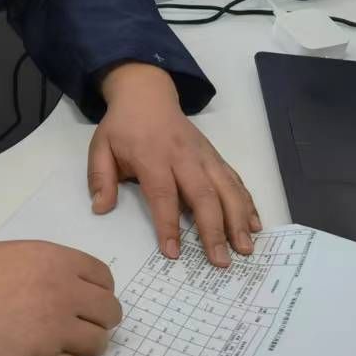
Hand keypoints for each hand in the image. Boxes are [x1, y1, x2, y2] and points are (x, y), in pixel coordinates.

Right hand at [0, 241, 121, 355]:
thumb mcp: (24, 252)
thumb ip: (59, 268)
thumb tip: (88, 292)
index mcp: (59, 262)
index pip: (106, 281)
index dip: (97, 292)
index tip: (85, 300)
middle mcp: (63, 294)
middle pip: (110, 314)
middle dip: (97, 318)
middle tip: (75, 323)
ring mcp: (52, 331)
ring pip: (98, 344)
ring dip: (83, 343)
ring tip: (58, 339)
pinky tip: (41, 351)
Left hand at [88, 62, 260, 266]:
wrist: (147, 94)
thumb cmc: (123, 127)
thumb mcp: (100, 146)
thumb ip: (100, 177)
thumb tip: (100, 208)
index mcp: (152, 156)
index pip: (162, 194)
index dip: (168, 224)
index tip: (173, 252)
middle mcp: (183, 156)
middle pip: (203, 194)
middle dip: (214, 229)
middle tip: (221, 261)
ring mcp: (204, 155)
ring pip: (226, 188)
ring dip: (238, 219)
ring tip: (245, 248)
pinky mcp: (215, 156)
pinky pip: (234, 179)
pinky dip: (247, 202)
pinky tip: (256, 224)